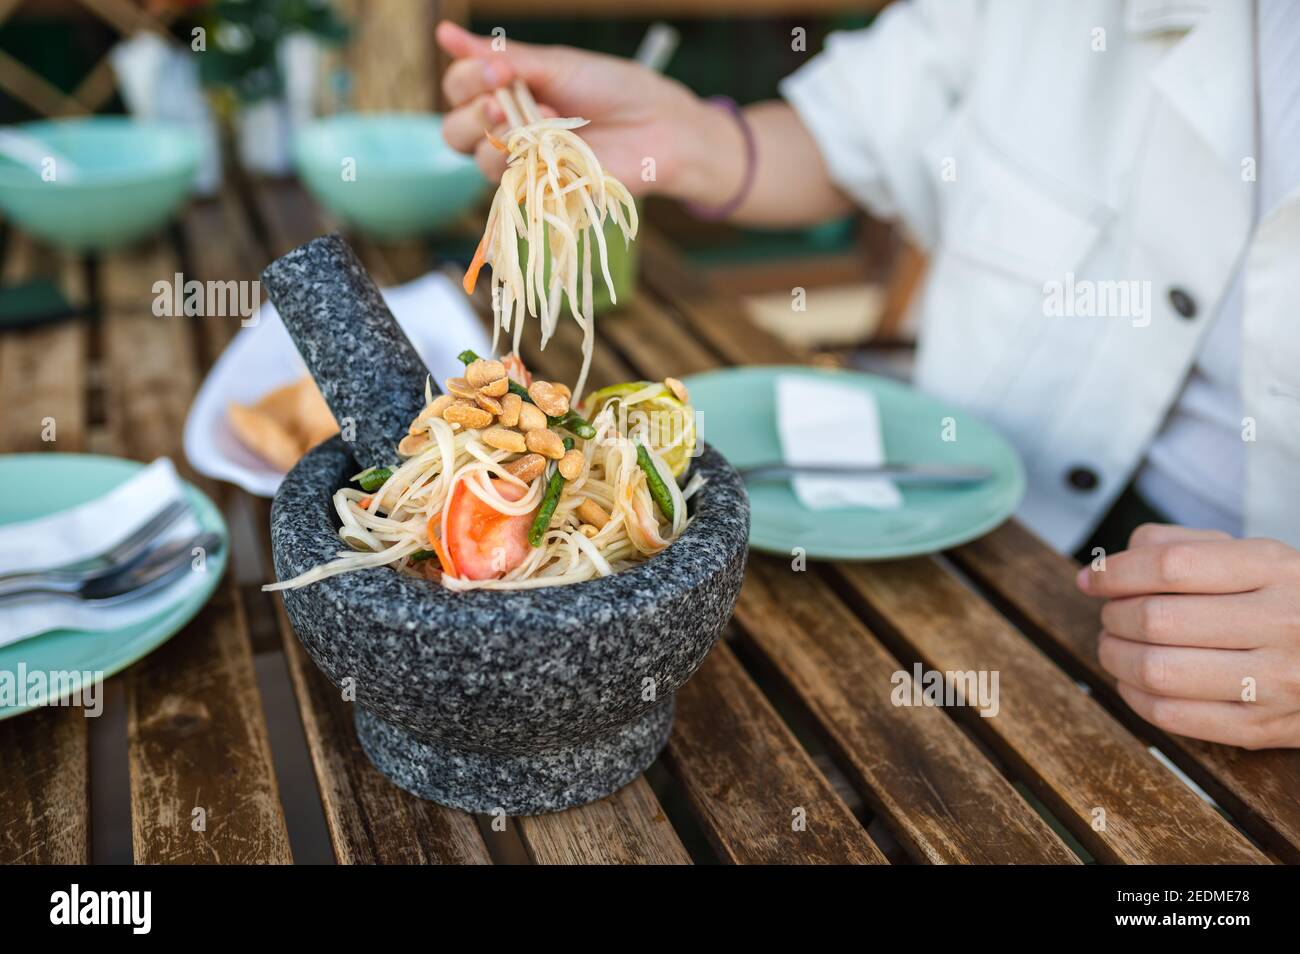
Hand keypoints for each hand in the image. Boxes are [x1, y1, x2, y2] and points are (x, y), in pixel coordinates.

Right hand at [435, 21, 719, 198]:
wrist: (657, 126)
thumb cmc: (612, 89)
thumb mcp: (555, 64)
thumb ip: (503, 57)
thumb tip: (445, 34)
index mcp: (506, 93)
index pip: (458, 89)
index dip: (467, 79)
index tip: (499, 67)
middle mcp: (507, 129)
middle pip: (454, 131)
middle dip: (473, 112)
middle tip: (502, 99)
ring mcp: (523, 163)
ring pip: (478, 159)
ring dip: (502, 136)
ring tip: (543, 121)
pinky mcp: (542, 191)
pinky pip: (512, 184)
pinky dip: (528, 160)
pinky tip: (554, 145)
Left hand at [1076, 523, 1299, 748]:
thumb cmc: (1283, 602)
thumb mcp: (1250, 556)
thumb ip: (1180, 544)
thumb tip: (1109, 566)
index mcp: (1275, 569)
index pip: (1171, 566)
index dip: (1116, 573)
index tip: (1091, 580)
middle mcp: (1282, 623)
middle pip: (1157, 619)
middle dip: (1114, 616)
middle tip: (1110, 615)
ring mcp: (1276, 682)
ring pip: (1158, 671)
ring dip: (1116, 657)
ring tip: (1115, 645)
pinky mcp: (1262, 729)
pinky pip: (1172, 716)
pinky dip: (1134, 696)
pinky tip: (1133, 680)